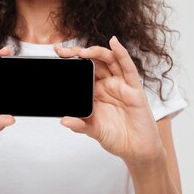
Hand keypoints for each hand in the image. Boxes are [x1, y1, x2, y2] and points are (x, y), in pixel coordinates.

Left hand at [54, 36, 163, 163]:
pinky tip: (114, 43)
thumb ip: (79, 125)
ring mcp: (121, 85)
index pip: (83, 71)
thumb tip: (64, 120)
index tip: (57, 55)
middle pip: (94, 61)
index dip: (71, 62)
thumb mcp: (93, 131)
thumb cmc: (117, 138)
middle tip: (63, 53)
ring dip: (96, 52)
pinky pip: (128, 68)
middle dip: (78, 54)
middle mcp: (108, 85)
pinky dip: (122, 53)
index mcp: (96, 92)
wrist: (137, 150)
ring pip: (110, 60)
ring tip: (82, 51)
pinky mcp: (134, 89)